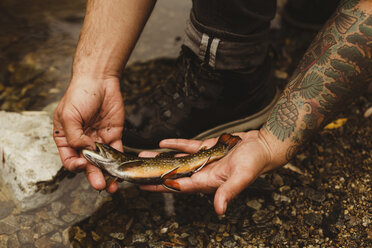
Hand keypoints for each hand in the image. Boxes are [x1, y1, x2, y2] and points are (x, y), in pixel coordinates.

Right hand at [53, 77, 123, 192]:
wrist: (99, 80)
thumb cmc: (79, 94)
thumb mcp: (69, 115)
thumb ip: (75, 136)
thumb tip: (86, 151)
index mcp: (66, 138)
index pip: (69, 159)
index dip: (74, 165)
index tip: (82, 165)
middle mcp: (82, 142)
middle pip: (87, 164)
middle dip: (93, 176)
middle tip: (100, 186)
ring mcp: (98, 140)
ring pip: (103, 161)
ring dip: (107, 174)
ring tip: (113, 185)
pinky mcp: (114, 135)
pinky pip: (117, 151)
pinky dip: (120, 162)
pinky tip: (122, 171)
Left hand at [140, 130, 279, 214]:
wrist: (263, 146)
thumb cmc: (255, 162)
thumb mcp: (242, 176)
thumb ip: (229, 192)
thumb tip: (219, 209)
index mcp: (207, 182)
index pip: (178, 185)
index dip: (160, 186)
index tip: (144, 185)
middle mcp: (202, 173)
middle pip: (173, 174)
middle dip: (154, 173)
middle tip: (136, 171)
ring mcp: (204, 161)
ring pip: (177, 160)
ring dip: (161, 158)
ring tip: (144, 155)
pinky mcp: (207, 149)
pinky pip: (187, 147)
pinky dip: (175, 146)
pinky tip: (163, 144)